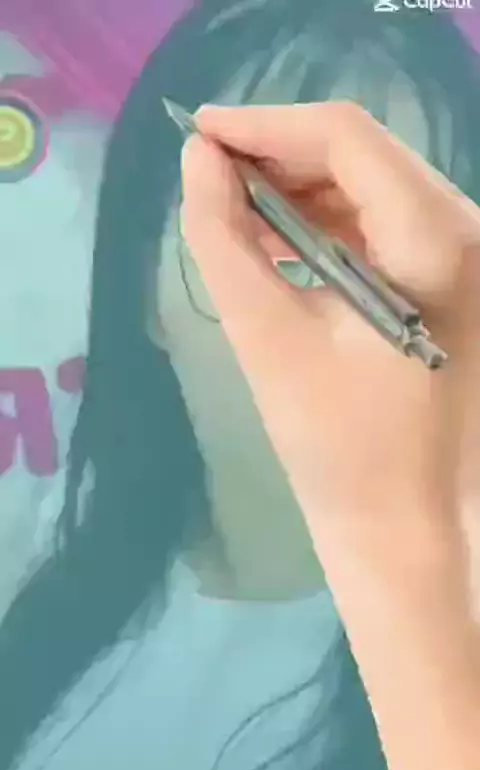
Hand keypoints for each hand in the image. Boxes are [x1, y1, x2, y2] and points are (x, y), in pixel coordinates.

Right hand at [181, 103, 479, 769]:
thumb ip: (225, 240)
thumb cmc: (337, 447)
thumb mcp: (268, 338)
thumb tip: (200, 161)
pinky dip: (327, 227)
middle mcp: (467, 233)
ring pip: (372, 189)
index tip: (198, 135)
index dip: (265, 126)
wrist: (402, 524)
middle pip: (364, 158)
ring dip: (300, 191)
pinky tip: (277, 240)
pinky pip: (383, 229)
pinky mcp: (448, 285)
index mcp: (437, 242)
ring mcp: (465, 260)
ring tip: (231, 208)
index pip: (347, 141)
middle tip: (207, 170)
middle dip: (280, 156)